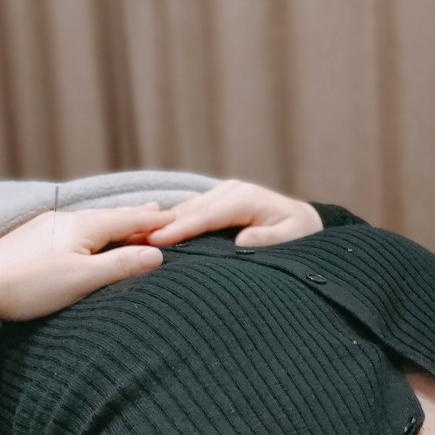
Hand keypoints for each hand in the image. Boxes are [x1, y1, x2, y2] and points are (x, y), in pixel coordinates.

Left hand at [0, 204, 174, 320]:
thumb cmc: (29, 286)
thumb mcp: (83, 279)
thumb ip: (121, 265)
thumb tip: (157, 255)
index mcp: (83, 226)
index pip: (130, 220)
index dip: (155, 220)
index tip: (179, 216)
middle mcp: (66, 220)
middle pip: (111, 216)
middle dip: (136, 216)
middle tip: (159, 208)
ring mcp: (45, 229)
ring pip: (91, 223)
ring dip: (114, 223)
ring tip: (128, 220)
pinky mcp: (31, 242)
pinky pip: (74, 231)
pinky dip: (93, 232)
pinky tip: (87, 237)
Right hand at [144, 180, 322, 247]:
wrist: (305, 223)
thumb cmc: (301, 235)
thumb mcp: (292, 239)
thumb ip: (269, 241)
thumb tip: (243, 243)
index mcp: (246, 198)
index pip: (207, 215)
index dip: (181, 228)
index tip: (156, 240)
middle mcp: (230, 191)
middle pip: (189, 210)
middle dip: (160, 225)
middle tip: (129, 240)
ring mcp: (221, 194)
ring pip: (185, 209)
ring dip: (159, 223)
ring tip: (130, 237)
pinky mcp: (216, 202)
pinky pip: (188, 212)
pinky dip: (169, 222)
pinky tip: (147, 233)